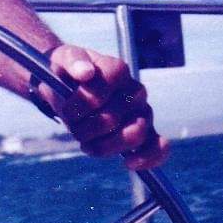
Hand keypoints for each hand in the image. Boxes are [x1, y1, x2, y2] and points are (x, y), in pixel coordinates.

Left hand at [36, 45, 169, 170]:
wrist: (72, 85)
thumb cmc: (69, 72)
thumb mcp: (62, 59)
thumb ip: (72, 61)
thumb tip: (85, 72)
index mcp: (117, 70)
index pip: (100, 92)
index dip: (80, 104)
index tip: (66, 109)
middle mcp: (134, 91)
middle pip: (112, 119)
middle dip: (86, 129)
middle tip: (74, 127)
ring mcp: (143, 112)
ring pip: (134, 136)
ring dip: (104, 146)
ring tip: (87, 144)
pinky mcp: (148, 133)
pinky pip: (159, 147)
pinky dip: (148, 158)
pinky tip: (129, 163)